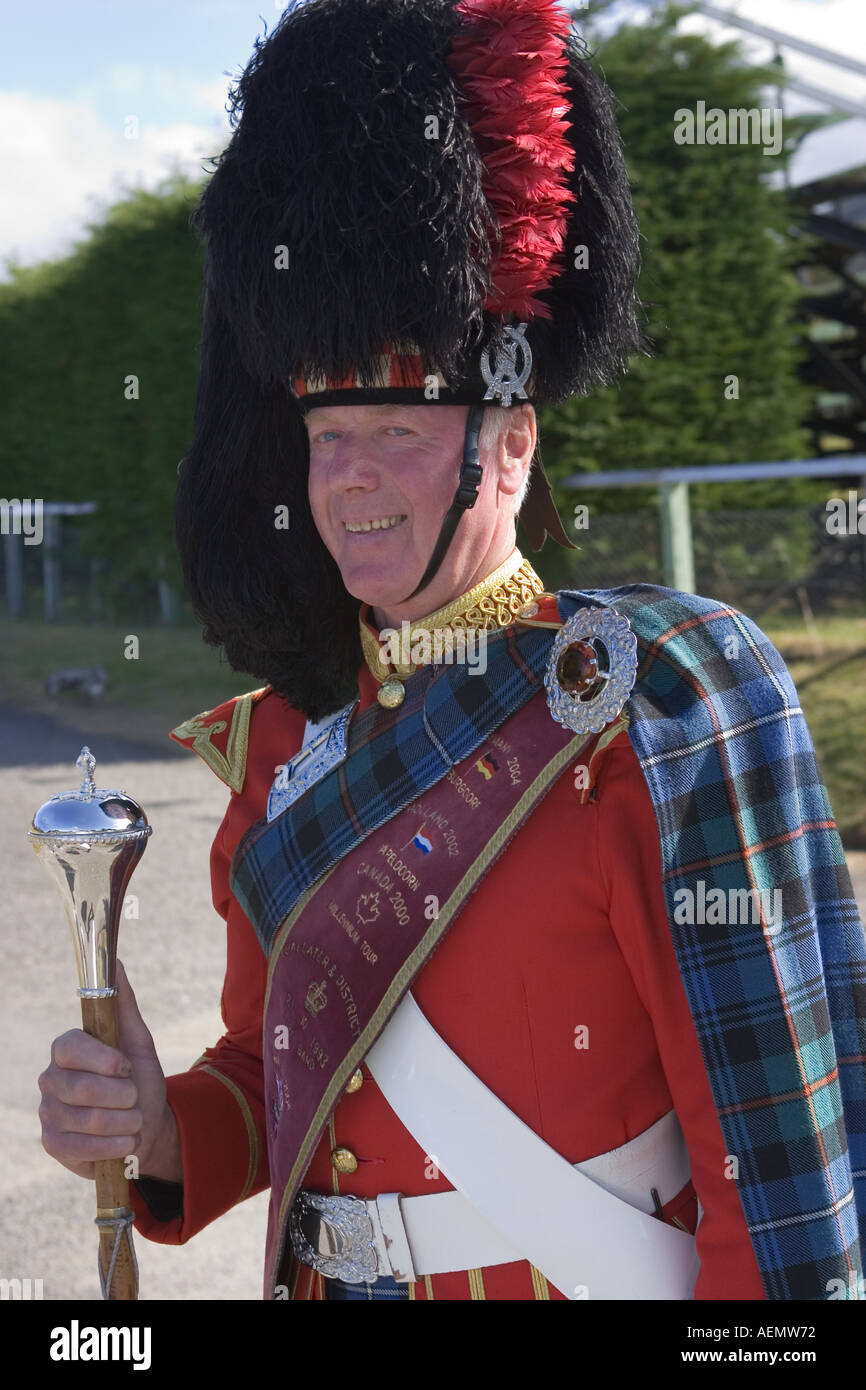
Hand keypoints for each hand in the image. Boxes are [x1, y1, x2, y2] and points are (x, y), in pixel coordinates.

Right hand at [38, 960, 179, 1182]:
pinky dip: (114, 1147)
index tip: (126, 1067)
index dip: (100, 1059)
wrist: (146, 1129)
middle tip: (136, 1098)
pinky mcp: (53, 1144)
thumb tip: (115, 961)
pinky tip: (126, 1142)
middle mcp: (51, 1078)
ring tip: (135, 1121)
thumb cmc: (139, 1080)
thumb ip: (123, 1005)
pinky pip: (81, 1147)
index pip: (69, 1047)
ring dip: (124, 1123)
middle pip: (80, 1088)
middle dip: (121, 1097)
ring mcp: (49, 1112)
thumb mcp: (138, 1042)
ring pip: (85, 1120)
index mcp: (68, 1049)